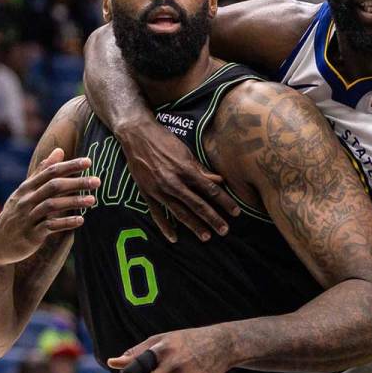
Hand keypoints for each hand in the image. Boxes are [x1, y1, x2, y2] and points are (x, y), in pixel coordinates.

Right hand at [0, 149, 96, 265]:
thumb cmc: (17, 212)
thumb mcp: (27, 190)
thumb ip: (43, 171)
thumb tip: (60, 150)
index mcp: (27, 187)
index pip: (50, 172)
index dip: (69, 166)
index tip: (89, 161)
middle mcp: (27, 199)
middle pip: (53, 186)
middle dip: (76, 182)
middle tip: (97, 181)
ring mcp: (28, 217)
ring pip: (52, 205)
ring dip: (73, 202)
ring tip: (93, 200)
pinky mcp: (31, 234)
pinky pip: (49, 226)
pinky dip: (65, 222)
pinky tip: (80, 220)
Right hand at [119, 118, 240, 242]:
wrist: (136, 134)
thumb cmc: (164, 140)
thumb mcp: (185, 152)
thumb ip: (201, 169)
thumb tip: (220, 181)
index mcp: (185, 169)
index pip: (210, 189)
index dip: (224, 201)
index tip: (236, 212)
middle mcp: (173, 181)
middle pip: (197, 204)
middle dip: (212, 218)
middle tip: (224, 231)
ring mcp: (158, 189)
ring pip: (179, 212)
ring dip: (194, 225)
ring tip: (206, 237)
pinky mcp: (146, 192)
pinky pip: (157, 213)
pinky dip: (165, 226)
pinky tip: (174, 238)